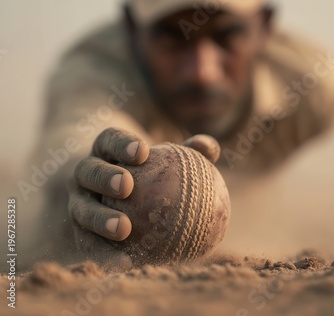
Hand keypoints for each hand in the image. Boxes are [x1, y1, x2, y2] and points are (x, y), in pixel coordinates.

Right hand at [68, 128, 219, 269]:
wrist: (113, 192)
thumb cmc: (150, 172)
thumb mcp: (165, 159)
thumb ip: (188, 152)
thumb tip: (209, 147)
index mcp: (104, 151)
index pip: (108, 140)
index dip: (121, 143)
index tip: (143, 152)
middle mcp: (85, 174)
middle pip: (87, 171)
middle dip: (104, 177)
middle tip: (127, 186)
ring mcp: (78, 202)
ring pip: (82, 209)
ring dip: (100, 219)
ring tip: (124, 230)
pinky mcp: (78, 232)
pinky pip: (88, 244)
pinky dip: (105, 254)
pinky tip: (129, 264)